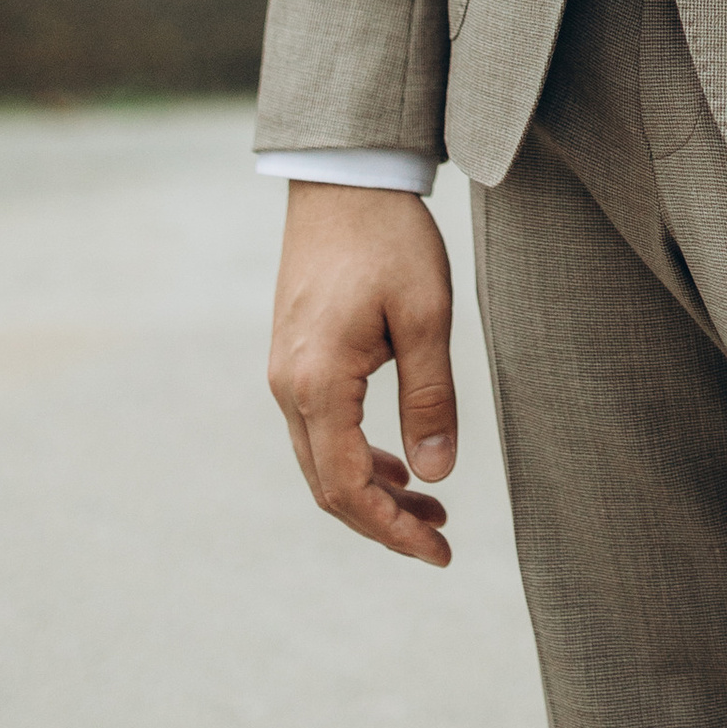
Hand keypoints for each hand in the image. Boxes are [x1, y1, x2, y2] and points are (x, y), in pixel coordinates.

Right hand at [268, 180, 458, 565]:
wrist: (344, 177)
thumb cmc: (389, 238)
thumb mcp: (425, 315)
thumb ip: (430, 399)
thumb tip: (437, 476)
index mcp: (317, 385)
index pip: (348, 487)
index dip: (392, 529)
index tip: (439, 550)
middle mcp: (288, 388)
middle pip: (329, 486)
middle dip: (384, 521)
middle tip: (441, 538)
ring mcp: (286, 373)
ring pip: (322, 460)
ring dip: (372, 490)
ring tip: (429, 507)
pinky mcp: (295, 356)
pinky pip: (320, 429)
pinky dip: (357, 455)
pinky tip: (397, 462)